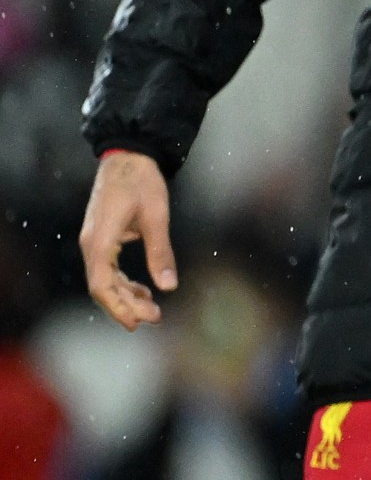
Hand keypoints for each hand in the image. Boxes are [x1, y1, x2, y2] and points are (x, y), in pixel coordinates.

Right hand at [79, 150, 175, 329]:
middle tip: (154, 318)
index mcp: (100, 241)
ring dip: (126, 296)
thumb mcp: (157, 216)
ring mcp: (94, 242)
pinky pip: (108, 269)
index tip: (137, 322)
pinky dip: (125, 282)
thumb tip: (169, 286)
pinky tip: (144, 291)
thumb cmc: (142, 182)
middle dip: (126, 306)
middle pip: (103, 287)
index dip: (118, 307)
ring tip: (152, 309)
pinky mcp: (102, 238)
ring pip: (105, 280)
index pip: (102, 284)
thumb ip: (161, 252)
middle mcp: (91, 244)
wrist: (128, 156)